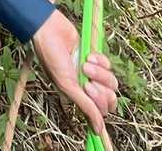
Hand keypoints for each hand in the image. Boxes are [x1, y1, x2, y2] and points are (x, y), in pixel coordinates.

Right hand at [31, 9, 118, 134]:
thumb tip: (99, 130)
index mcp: (78, 97)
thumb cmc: (52, 58)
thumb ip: (85, 106)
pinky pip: (108, 65)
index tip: (88, 91)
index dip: (99, 105)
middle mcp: (87, 87)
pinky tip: (87, 55)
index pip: (101, 111)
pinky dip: (100, 60)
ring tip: (85, 63)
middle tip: (87, 80)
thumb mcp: (67, 85)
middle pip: (110, 98)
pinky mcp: (96, 58)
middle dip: (101, 89)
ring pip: (111, 81)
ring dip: (99, 72)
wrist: (50, 30)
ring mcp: (93, 73)